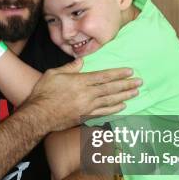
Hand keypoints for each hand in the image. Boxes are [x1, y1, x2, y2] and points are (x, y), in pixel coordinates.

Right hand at [25, 59, 141, 131]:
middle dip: (126, 84)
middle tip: (140, 82)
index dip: (118, 73)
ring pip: (110, 101)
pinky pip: (103, 113)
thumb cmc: (43, 93)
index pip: (104, 76)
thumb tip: (81, 62)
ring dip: (125, 96)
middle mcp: (87, 94)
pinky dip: (114, 110)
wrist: (38, 115)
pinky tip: (123, 106)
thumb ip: (70, 67)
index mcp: (80, 81)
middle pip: (111, 88)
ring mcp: (87, 107)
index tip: (130, 71)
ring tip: (136, 92)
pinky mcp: (84, 117)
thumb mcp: (54, 73)